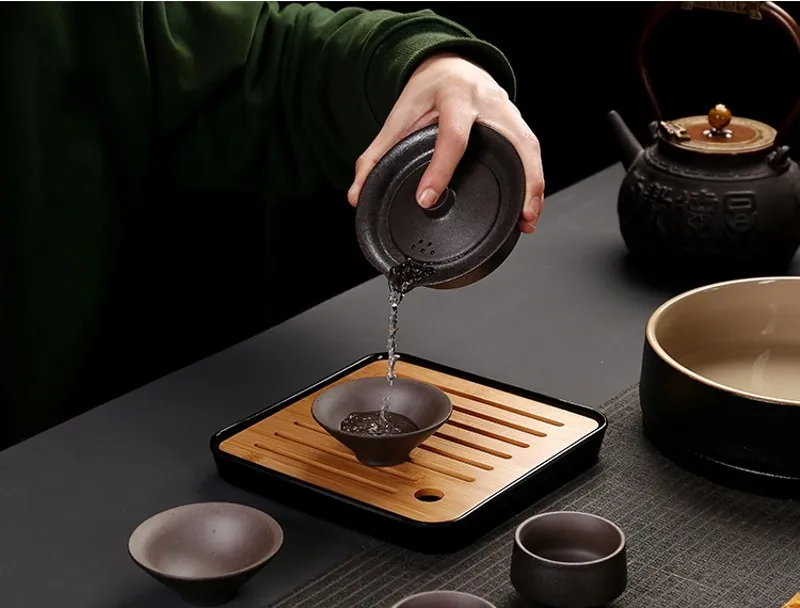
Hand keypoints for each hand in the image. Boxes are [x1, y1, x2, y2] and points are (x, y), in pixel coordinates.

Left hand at [347, 53, 544, 232]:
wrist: (451, 66)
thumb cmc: (426, 92)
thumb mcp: (398, 117)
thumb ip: (375, 155)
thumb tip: (356, 194)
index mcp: (455, 97)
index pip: (452, 136)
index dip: (440, 169)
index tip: (427, 199)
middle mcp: (488, 103)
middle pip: (513, 141)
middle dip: (520, 179)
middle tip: (517, 216)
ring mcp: (508, 112)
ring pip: (530, 149)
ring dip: (534, 186)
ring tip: (526, 220)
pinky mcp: (517, 123)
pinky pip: (531, 152)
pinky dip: (534, 180)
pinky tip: (529, 208)